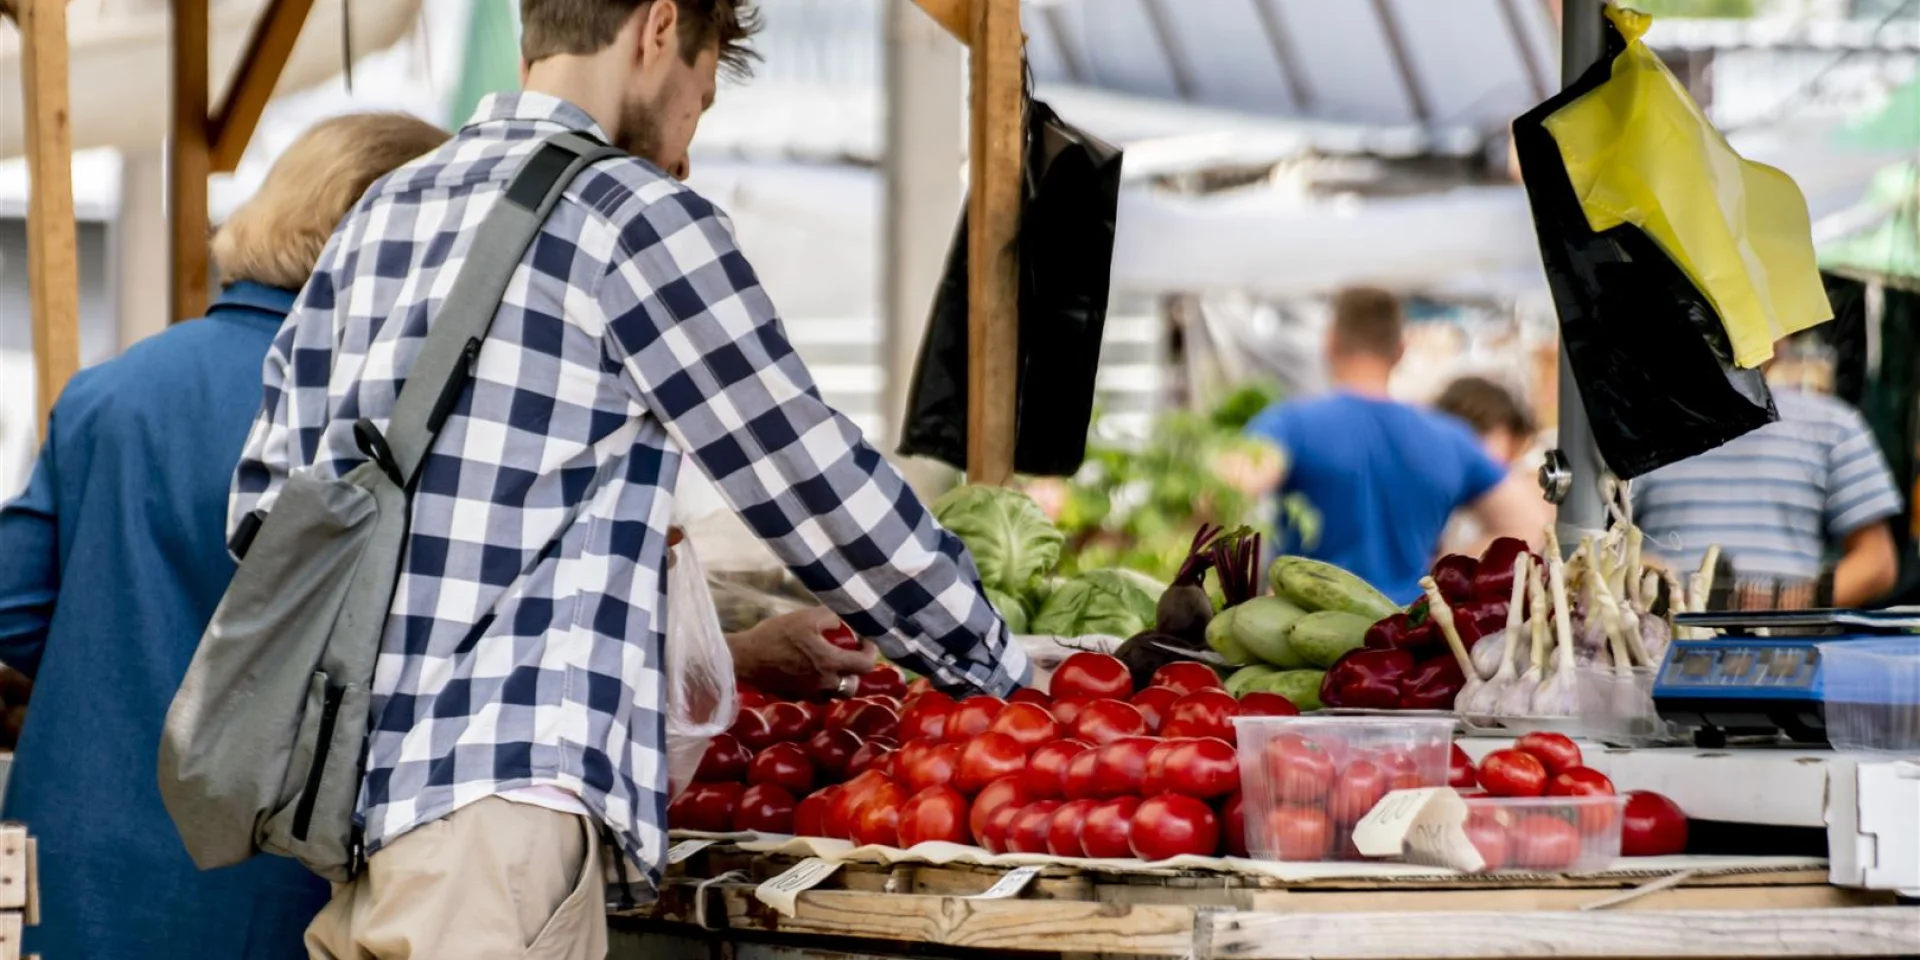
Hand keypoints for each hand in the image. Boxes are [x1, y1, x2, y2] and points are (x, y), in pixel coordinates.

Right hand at [728, 608, 877, 698]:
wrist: (744, 658)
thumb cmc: (775, 635)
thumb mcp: (806, 617)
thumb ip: (831, 618)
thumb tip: (842, 623)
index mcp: (830, 663)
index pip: (865, 665)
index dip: (871, 652)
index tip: (866, 641)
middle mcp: (824, 683)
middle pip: (853, 685)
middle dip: (855, 671)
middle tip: (848, 655)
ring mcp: (808, 693)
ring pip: (834, 693)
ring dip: (838, 680)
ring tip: (829, 663)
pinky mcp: (794, 696)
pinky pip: (816, 694)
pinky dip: (819, 684)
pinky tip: (809, 669)